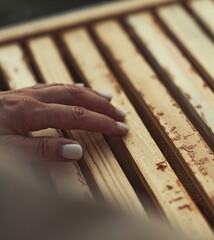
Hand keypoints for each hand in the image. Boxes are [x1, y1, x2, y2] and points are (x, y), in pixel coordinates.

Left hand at [0, 83, 127, 161]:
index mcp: (30, 112)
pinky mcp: (19, 95)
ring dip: (90, 94)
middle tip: (122, 116)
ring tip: (109, 100)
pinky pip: (52, 86)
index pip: (77, 116)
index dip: (102, 123)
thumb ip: (42, 150)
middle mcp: (30, 98)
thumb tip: (77, 149)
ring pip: (65, 88)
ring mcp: (25, 94)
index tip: (122, 131)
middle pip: (76, 97)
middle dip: (102, 106)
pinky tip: (77, 90)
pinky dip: (70, 89)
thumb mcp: (7, 153)